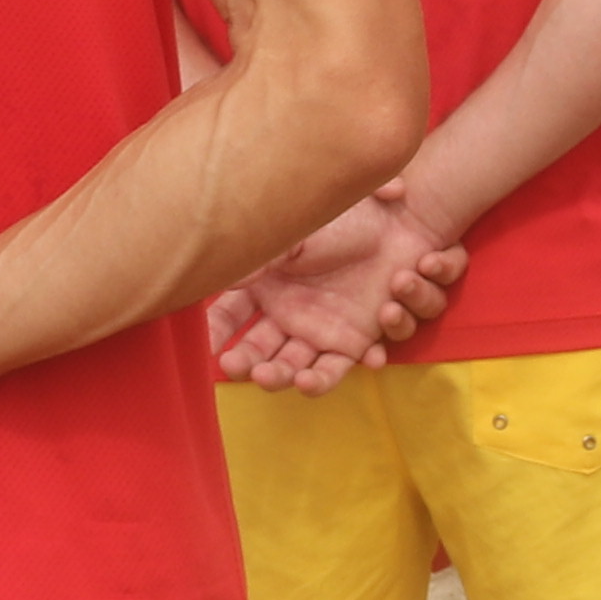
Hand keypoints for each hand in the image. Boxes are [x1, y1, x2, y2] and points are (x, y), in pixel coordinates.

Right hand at [211, 189, 469, 388]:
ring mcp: (318, 332)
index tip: (206, 347)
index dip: (216, 333)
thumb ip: (262, 256)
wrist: (394, 222)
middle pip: (257, 351)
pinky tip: (365, 357)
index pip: (229, 315)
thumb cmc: (344, 221)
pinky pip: (339, 367)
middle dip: (247, 363)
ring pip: (294, 367)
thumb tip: (222, 272)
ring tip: (287, 378)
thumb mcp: (297, 235)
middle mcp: (286, 316)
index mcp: (266, 288)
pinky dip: (341, 372)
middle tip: (239, 367)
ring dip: (287, 377)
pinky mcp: (353, 342)